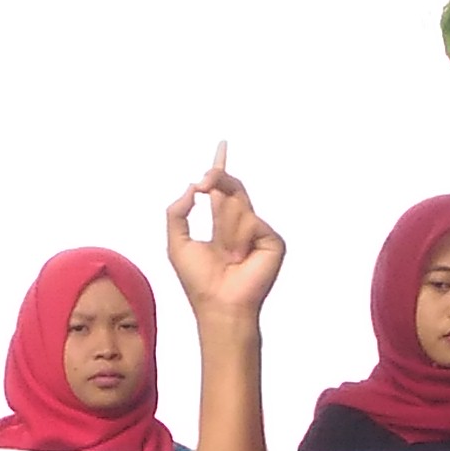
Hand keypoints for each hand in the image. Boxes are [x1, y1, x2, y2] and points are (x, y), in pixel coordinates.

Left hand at [162, 145, 285, 317]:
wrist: (219, 304)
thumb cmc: (199, 281)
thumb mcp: (177, 242)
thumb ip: (178, 212)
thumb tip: (192, 187)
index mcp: (221, 225)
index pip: (222, 191)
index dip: (220, 170)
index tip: (222, 146)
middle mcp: (241, 226)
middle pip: (231, 187)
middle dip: (217, 178)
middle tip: (205, 182)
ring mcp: (258, 232)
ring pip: (237, 205)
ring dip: (224, 230)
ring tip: (227, 255)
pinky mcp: (272, 241)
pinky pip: (251, 221)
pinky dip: (240, 239)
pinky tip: (240, 257)